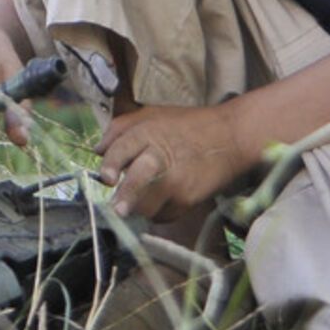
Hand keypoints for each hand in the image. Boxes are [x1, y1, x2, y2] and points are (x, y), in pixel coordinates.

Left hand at [95, 101, 248, 220]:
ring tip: (134, 205)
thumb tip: (98, 149)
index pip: (123, 148)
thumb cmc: (188, 125)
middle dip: (125, 196)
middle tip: (116, 209)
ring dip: (138, 207)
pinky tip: (160, 200)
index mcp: (148, 133)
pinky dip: (157, 212)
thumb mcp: (152, 115)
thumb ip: (121, 128)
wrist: (231, 137)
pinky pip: (164, 214)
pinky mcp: (188, 199)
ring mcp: (176, 180)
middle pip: (136, 180)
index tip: (105, 178)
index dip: (111, 163)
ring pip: (147, 204)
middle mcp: (160, 156)